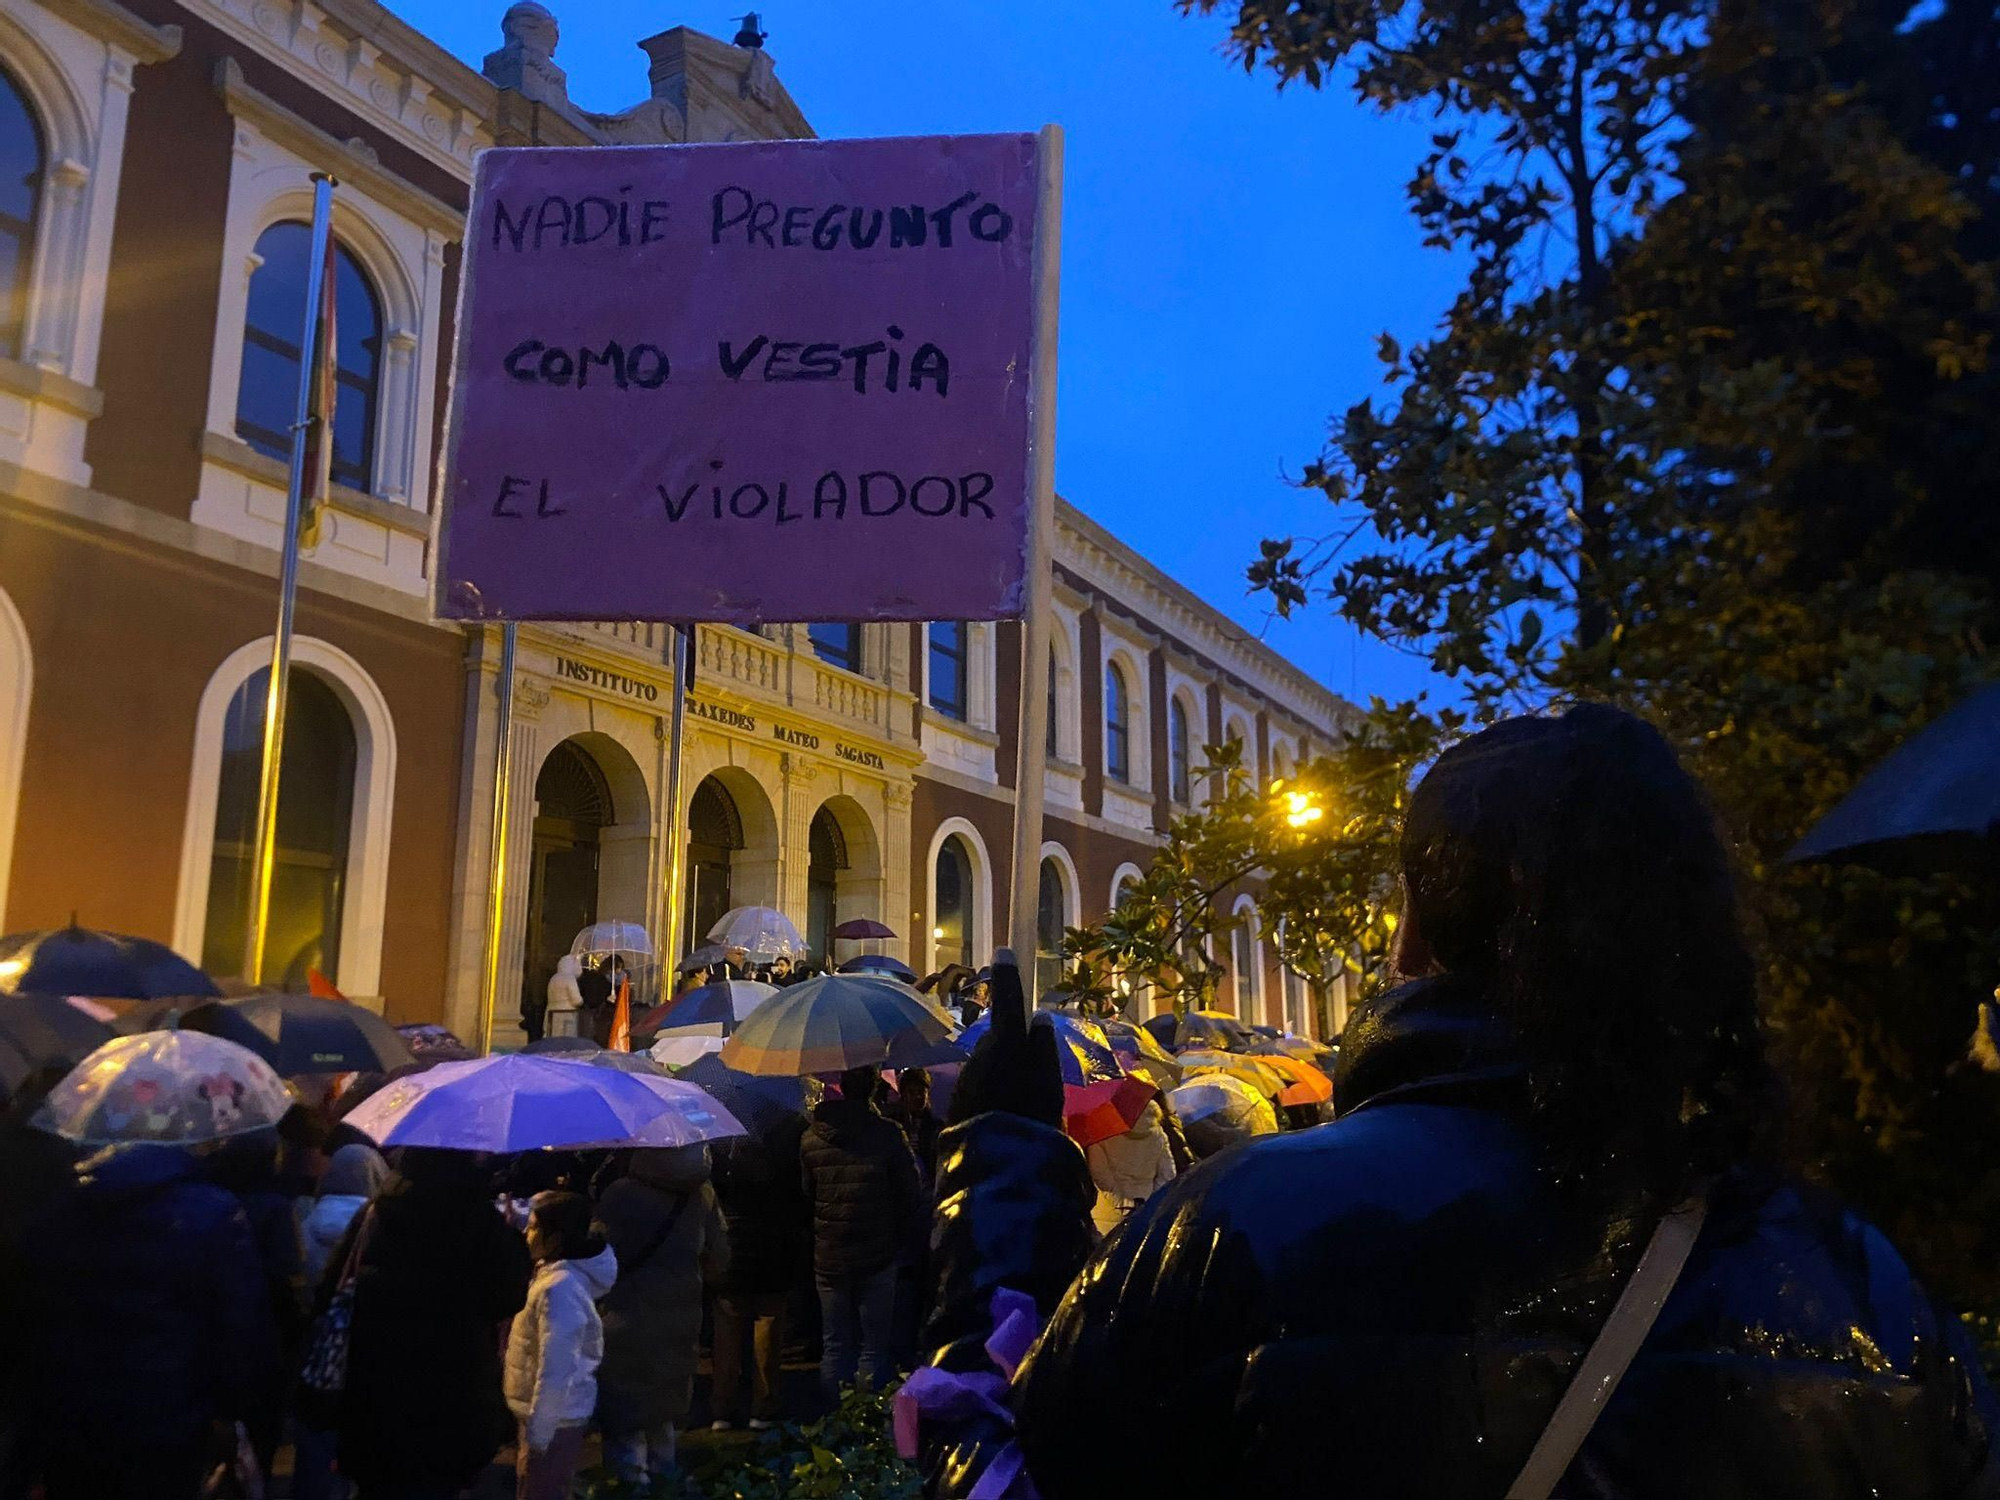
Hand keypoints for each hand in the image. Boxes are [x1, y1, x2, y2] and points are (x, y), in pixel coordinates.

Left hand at [948, 950, 1063, 1128]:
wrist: (996, 1169)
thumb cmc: (1032, 1124)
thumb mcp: (1049, 1085)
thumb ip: (1043, 1050)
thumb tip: (1038, 1018)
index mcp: (1006, 1047)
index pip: (1009, 1003)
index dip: (1008, 977)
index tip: (1002, 949)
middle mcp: (981, 1057)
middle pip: (1001, 1041)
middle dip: (1014, 1048)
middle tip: (1035, 1078)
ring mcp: (967, 1081)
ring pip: (991, 1066)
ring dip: (1005, 1076)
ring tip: (1024, 1106)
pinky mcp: (959, 1104)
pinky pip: (983, 1089)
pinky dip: (995, 1095)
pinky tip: (1007, 1118)